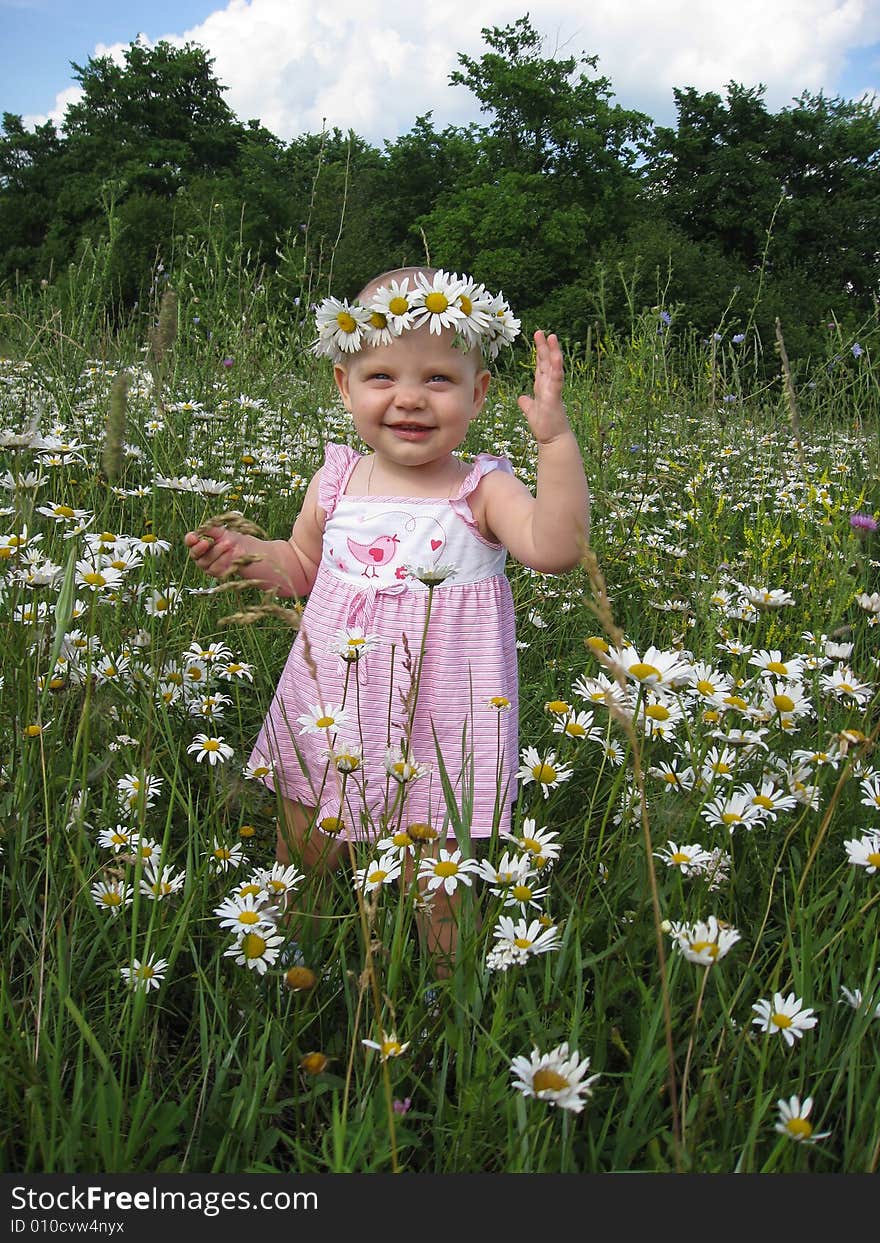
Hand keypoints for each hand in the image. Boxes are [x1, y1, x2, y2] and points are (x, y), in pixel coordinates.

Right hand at [184, 525, 247, 578]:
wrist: (246, 550)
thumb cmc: (231, 539)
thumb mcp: (222, 532)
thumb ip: (211, 530)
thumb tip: (202, 528)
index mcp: (199, 543)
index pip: (189, 542)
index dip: (189, 540)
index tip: (193, 537)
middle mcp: (200, 556)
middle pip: (194, 554)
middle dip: (200, 547)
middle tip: (208, 541)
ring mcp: (208, 566)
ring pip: (204, 562)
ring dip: (216, 552)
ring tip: (228, 543)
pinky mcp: (217, 574)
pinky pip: (215, 570)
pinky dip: (224, 561)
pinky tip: (232, 554)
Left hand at [517, 331, 568, 445]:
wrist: (552, 439)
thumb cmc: (544, 425)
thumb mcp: (531, 411)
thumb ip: (527, 403)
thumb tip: (522, 398)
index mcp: (542, 387)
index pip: (540, 366)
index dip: (539, 353)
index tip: (538, 339)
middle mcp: (549, 385)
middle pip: (546, 362)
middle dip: (543, 347)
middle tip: (540, 331)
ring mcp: (553, 389)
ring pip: (553, 366)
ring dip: (552, 351)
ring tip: (551, 337)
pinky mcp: (555, 396)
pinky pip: (556, 379)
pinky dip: (556, 367)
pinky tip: (555, 356)